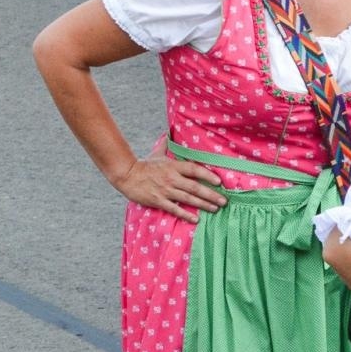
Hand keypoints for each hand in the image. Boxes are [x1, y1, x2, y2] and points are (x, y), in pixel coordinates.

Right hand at [110, 139, 226, 223]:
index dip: (207, 175)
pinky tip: (196, 219)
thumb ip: (166, 144)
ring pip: (188, 199)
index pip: (194, 169)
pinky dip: (186, 215)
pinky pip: (175, 209)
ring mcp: (165, 190)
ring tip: (216, 208)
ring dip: (203, 204)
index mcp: (172, 166)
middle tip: (224, 201)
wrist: (126, 175)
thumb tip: (169, 132)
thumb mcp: (156, 153)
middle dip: (211, 194)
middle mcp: (171, 178)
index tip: (219, 182)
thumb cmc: (143, 165)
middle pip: (195, 187)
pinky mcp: (158, 200)